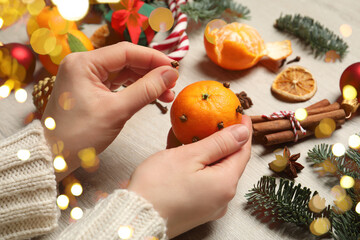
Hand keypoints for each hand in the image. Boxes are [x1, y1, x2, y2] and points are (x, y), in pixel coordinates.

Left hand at [42, 42, 178, 180]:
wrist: (56, 157)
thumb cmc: (79, 136)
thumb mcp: (117, 111)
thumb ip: (146, 90)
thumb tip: (170, 74)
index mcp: (83, 63)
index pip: (126, 51)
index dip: (153, 58)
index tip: (173, 68)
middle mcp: (82, 65)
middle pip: (126, 60)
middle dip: (151, 71)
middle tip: (172, 83)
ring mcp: (85, 77)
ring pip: (123, 72)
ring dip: (145, 81)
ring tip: (166, 93)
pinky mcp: (89, 89)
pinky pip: (117, 83)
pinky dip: (134, 88)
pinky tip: (150, 95)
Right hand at [128, 116, 251, 237]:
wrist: (135, 217)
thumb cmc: (158, 187)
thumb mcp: (190, 156)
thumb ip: (219, 143)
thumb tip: (242, 133)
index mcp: (225, 184)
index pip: (242, 151)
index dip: (242, 131)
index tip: (239, 116)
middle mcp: (222, 198)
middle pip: (228, 162)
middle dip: (222, 140)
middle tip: (213, 121)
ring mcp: (209, 205)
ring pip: (213, 170)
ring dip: (206, 151)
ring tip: (192, 134)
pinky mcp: (196, 208)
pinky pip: (202, 181)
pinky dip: (196, 166)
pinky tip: (184, 153)